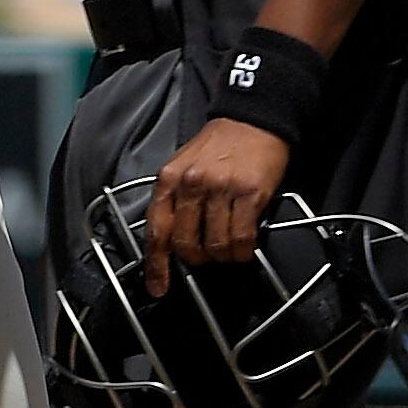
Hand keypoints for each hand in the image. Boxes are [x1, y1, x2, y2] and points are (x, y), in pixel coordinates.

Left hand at [141, 117, 291, 290]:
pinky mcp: (249, 193)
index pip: (156, 230)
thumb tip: (170, 240)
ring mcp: (220, 189)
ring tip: (229, 250)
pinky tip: (245, 247)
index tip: (158, 286)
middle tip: (206, 256)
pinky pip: (241, 237)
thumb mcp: (182, 165)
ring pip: (215, 245)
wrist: (252, 120)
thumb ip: (174, 198)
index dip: (156, 265)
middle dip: (196, 259)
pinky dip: (243, 250)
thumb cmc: (218, 146)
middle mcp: (191, 185)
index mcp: (168, 180)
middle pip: (185, 243)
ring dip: (222, 256)